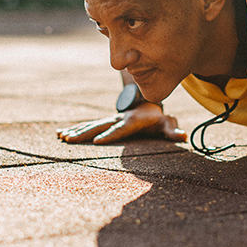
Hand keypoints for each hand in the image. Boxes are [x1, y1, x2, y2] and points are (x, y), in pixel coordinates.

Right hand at [56, 103, 185, 144]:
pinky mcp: (105, 122)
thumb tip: (184, 136)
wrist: (149, 103)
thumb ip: (173, 131)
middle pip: (99, 127)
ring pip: (90, 126)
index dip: (109, 135)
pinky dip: (75, 130)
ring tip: (61, 137)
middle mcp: (117, 120)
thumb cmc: (159, 119)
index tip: (96, 142)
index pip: (119, 129)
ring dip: (76, 132)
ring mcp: (109, 120)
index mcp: (131, 122)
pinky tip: (61, 135)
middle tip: (70, 140)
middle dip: (84, 134)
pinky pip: (89, 126)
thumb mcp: (167, 125)